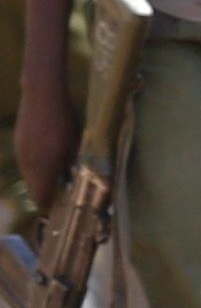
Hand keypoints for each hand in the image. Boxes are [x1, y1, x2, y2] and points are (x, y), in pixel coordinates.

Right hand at [17, 78, 75, 217]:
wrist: (41, 95)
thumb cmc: (63, 121)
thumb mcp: (73, 146)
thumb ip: (70, 166)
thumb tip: (71, 182)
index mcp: (41, 168)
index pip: (41, 198)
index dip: (49, 207)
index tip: (59, 212)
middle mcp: (27, 164)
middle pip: (34, 189)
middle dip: (46, 196)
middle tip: (61, 198)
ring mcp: (21, 153)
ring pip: (30, 176)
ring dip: (42, 181)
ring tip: (58, 180)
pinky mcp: (20, 144)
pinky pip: (27, 164)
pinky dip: (37, 169)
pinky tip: (50, 161)